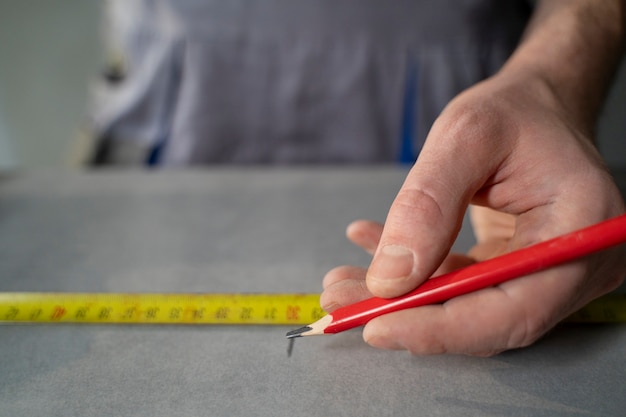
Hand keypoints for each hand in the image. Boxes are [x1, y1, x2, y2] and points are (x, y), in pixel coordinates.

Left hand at [320, 73, 624, 354]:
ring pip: (465, 309)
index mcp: (583, 229)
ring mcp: (547, 272)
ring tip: (343, 282)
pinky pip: (460, 288)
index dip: (441, 329)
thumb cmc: (513, 113)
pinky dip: (414, 276)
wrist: (535, 109)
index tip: (376, 326)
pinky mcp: (518, 271)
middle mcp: (575, 264)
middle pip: (486, 320)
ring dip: (399, 300)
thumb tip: (388, 280)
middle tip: (342, 301)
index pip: (512, 310)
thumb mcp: (464, 138)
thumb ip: (426, 206)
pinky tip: (372, 249)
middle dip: (407, 316)